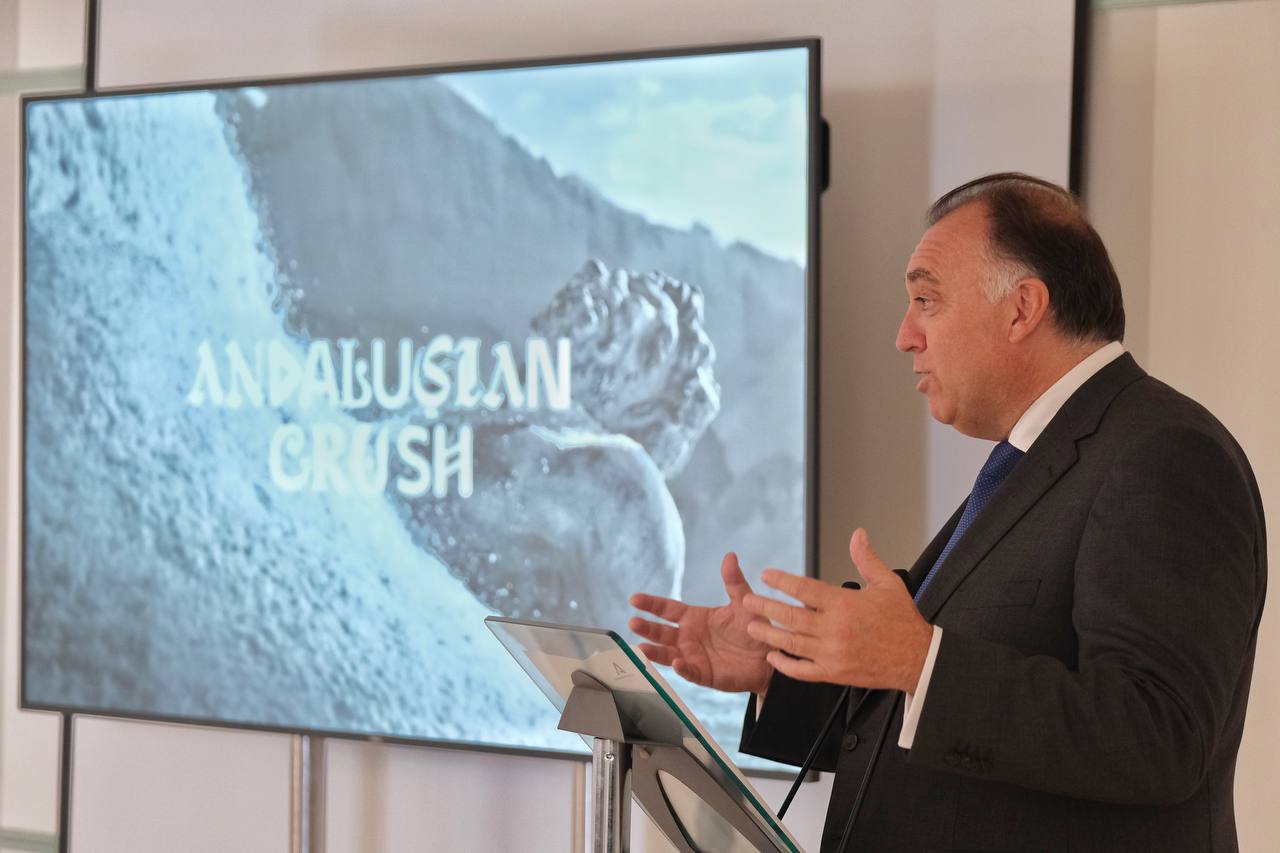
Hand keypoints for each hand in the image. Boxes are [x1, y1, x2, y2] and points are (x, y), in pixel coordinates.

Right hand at [629, 553, 774, 694]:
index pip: (668, 609)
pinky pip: (689, 672)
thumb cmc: (753, 629)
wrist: (770, 657)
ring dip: (655, 651)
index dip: (651, 604)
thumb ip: (734, 582)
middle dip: (647, 627)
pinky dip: (681, 668)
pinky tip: (676, 663)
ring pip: (668, 654)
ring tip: (641, 647)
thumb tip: (730, 556)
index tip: (634, 598)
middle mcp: (689, 637)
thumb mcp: (743, 603)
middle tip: (633, 622)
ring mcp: (693, 656)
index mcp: (695, 618)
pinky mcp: (703, 674)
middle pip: (662, 632)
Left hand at [741, 529, 932, 692]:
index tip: (766, 575)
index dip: (782, 581)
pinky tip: (773, 658)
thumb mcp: (888, 584)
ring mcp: (832, 653)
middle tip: (747, 601)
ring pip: (792, 642)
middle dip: (765, 607)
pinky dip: (785, 665)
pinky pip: (802, 670)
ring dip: (769, 634)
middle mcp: (834, 628)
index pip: (805, 589)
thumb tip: (857, 534)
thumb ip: (867, 559)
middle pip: (790, 616)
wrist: (918, 659)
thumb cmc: (902, 620)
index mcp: (844, 604)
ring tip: (751, 627)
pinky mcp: (834, 673)